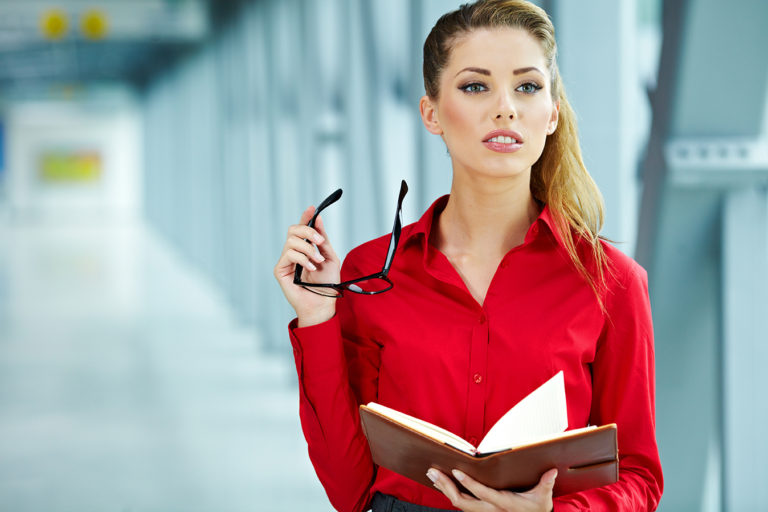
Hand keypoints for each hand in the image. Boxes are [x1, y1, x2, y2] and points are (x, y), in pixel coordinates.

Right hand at [273, 206, 340, 326]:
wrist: (322, 303)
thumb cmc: (327, 284)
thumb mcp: (330, 257)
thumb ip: (323, 239)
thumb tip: (318, 219)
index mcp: (306, 248)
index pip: (303, 229)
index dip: (306, 217)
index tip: (312, 208)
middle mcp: (294, 252)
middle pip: (294, 230)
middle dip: (308, 232)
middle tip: (320, 242)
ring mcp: (286, 261)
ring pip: (291, 241)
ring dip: (308, 249)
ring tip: (317, 261)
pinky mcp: (280, 270)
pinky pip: (288, 254)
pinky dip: (302, 259)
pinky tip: (310, 268)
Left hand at [427, 467, 556, 511]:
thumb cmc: (536, 509)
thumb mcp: (542, 499)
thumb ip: (545, 484)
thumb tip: (551, 471)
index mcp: (503, 504)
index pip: (482, 494)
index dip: (469, 483)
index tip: (456, 471)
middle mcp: (490, 510)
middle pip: (462, 501)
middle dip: (446, 486)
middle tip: (433, 471)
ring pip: (458, 503)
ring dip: (444, 488)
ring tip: (432, 474)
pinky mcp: (479, 511)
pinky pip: (460, 503)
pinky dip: (449, 492)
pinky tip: (441, 482)